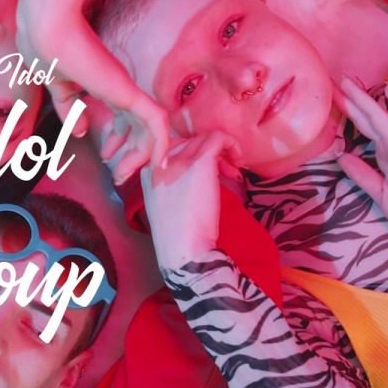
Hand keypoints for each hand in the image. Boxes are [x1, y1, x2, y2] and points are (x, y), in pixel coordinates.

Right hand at [17, 14, 171, 182]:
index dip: (118, 138)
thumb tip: (79, 130)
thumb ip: (69, 107)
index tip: (106, 156)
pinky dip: (161, 144)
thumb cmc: (44, 49)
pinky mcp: (127, 91)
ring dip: (145, 156)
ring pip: (150, 128)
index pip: (122, 113)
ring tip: (130, 177)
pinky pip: (156, 122)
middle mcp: (118, 85)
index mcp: (103, 82)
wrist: (45, 31)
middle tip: (119, 177)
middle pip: (138, 124)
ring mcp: (124, 88)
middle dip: (131, 153)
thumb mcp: (55, 86)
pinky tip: (158, 164)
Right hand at [141, 132, 242, 268]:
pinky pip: (218, 138)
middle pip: (189, 143)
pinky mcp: (200, 163)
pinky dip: (231, 144)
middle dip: (209, 154)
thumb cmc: (177, 235)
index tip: (206, 174)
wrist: (183, 249)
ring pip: (204, 138)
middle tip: (225, 173)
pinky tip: (238, 163)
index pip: (171, 149)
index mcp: (148, 171)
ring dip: (222, 151)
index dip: (192, 157)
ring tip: (233, 171)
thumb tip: (192, 176)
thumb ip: (171, 184)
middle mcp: (160, 160)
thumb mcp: (164, 204)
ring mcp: (179, 160)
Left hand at [338, 79, 387, 240]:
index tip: (337, 100)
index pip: (367, 132)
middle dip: (353, 101)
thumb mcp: (384, 195)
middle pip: (370, 120)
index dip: (352, 116)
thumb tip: (342, 157)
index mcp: (387, 158)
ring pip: (381, 116)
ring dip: (363, 99)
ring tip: (347, 80)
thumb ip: (364, 176)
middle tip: (338, 80)